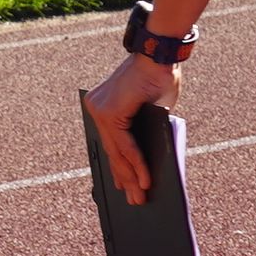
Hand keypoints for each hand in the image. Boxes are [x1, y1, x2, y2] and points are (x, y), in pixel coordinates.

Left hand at [82, 51, 180, 202]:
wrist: (160, 55)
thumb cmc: (159, 78)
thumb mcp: (153, 113)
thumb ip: (147, 132)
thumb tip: (148, 160)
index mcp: (103, 108)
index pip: (110, 144)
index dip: (119, 169)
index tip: (124, 188)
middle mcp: (96, 110)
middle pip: (113, 152)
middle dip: (126, 179)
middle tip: (136, 201)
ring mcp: (100, 112)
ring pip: (118, 153)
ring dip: (132, 178)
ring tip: (142, 197)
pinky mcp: (110, 114)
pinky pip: (125, 147)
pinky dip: (137, 164)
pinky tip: (146, 180)